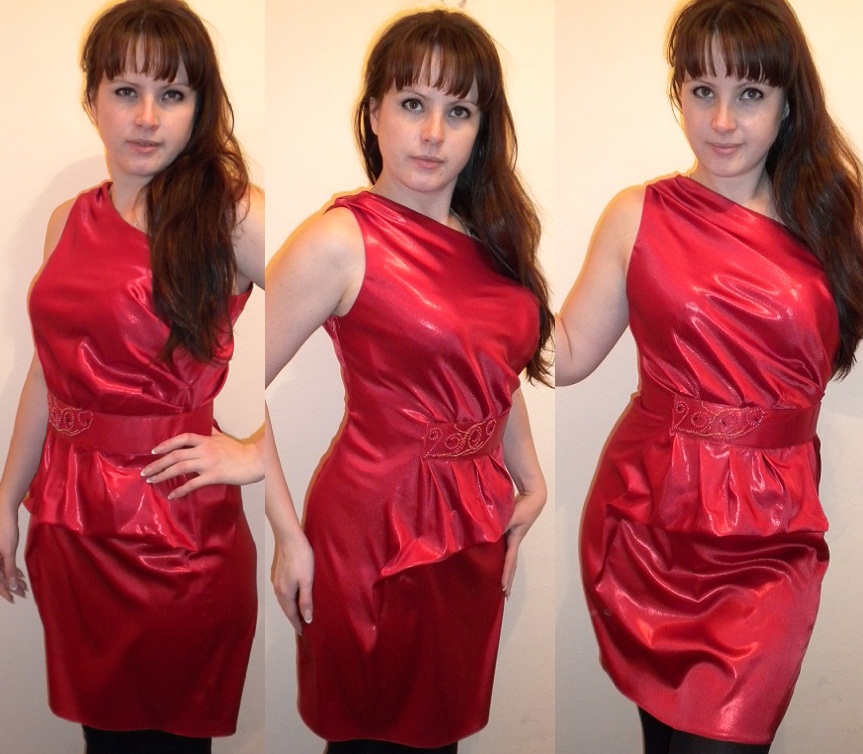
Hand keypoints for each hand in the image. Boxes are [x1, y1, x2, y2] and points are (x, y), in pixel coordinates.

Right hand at [0, 508, 26, 603]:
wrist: (3, 513)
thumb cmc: (5, 531)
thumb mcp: (8, 551)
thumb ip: (9, 569)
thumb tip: (12, 586)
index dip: (5, 592)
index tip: (14, 599)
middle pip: (0, 578)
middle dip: (12, 586)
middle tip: (23, 594)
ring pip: (3, 571)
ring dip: (14, 579)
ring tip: (25, 586)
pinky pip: (4, 564)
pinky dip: (12, 570)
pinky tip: (21, 574)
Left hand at [141, 428, 263, 498]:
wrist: (253, 461)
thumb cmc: (239, 450)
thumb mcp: (223, 438)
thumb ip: (211, 432)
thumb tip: (205, 425)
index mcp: (206, 440)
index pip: (182, 438)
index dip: (166, 444)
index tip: (154, 451)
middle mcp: (204, 450)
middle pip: (175, 455)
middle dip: (158, 463)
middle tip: (145, 471)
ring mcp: (207, 463)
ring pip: (180, 468)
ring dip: (163, 475)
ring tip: (151, 481)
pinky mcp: (213, 476)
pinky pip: (192, 484)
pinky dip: (180, 490)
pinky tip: (171, 495)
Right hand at [271, 532, 313, 634]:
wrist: (289, 538)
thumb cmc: (301, 558)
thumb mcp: (307, 580)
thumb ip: (306, 600)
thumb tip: (306, 619)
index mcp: (286, 593)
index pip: (291, 614)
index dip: (297, 624)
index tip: (302, 633)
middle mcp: (278, 588)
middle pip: (285, 608)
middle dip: (292, 617)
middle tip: (300, 625)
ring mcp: (276, 580)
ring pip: (283, 599)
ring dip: (289, 607)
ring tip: (297, 612)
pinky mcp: (276, 572)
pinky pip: (282, 590)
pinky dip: (287, 597)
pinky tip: (292, 594)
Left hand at [501, 491, 545, 597]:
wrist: (533, 496)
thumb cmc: (523, 506)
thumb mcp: (511, 516)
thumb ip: (500, 525)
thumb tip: (489, 536)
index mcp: (515, 540)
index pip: (510, 562)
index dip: (506, 575)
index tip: (504, 588)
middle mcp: (514, 541)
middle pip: (512, 565)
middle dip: (509, 579)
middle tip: (506, 595)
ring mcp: (513, 537)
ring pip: (508, 557)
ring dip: (505, 569)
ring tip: (502, 581)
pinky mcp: (510, 530)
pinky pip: (504, 547)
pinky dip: (501, 556)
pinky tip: (495, 558)